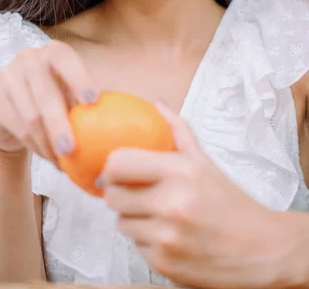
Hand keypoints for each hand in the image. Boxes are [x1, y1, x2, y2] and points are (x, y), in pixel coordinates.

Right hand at [0, 41, 96, 160]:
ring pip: (31, 117)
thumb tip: (119, 119)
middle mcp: (29, 59)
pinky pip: (18, 129)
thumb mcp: (69, 93)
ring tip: (64, 162)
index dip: (79, 78)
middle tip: (72, 150)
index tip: (93, 100)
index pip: (65, 59)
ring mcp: (8, 78)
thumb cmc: (52, 101)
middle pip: (46, 94)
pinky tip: (50, 159)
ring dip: (49, 143)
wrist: (8, 113)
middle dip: (60, 125)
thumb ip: (87, 101)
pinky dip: (37, 147)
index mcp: (54, 52)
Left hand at [100, 105, 294, 288]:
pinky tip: (168, 235)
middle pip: (112, 196)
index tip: (114, 169)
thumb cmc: (230, 203)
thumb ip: (177, 131)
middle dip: (119, 193)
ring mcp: (166, 237)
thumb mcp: (204, 162)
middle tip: (133, 192)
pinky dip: (146, 240)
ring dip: (133, 218)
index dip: (110, 166)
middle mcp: (170, 205)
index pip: (118, 163)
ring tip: (157, 215)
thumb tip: (157, 106)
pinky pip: (136, 247)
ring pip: (121, 223)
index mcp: (179, 172)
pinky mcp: (164, 265)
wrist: (261, 250)